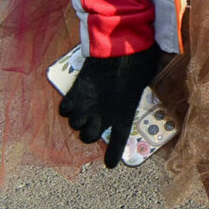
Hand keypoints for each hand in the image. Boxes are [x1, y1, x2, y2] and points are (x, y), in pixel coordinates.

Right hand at [57, 45, 163, 167]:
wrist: (121, 44)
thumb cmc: (139, 60)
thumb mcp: (144, 80)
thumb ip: (135, 94)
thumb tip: (135, 96)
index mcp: (124, 112)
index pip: (118, 140)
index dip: (113, 153)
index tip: (110, 164)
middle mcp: (103, 114)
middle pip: (87, 136)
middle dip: (89, 132)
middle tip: (92, 122)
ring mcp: (86, 105)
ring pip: (74, 124)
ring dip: (78, 118)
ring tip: (85, 107)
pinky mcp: (74, 93)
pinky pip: (65, 109)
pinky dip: (68, 107)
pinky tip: (75, 99)